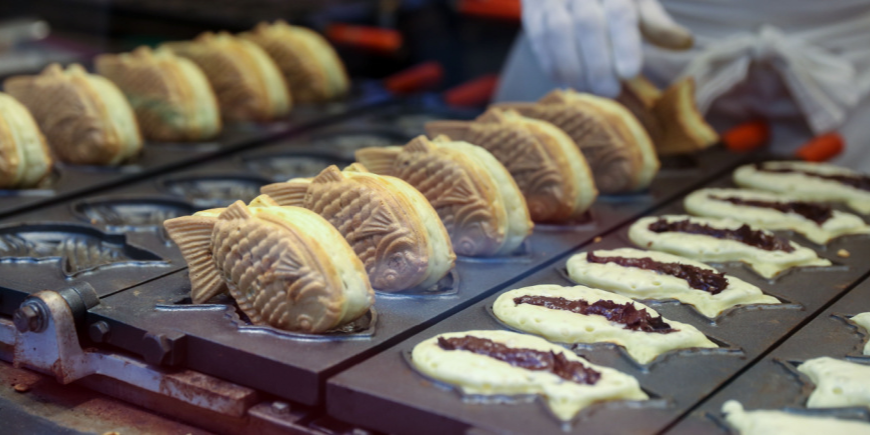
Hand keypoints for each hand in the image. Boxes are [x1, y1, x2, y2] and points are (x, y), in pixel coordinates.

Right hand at [522, 0, 692, 96]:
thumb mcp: (636, 1)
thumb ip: (655, 23)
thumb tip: (684, 43)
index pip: (619, 11)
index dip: (625, 43)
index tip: (631, 73)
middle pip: (588, 24)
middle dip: (598, 62)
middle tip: (610, 92)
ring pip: (558, 32)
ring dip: (573, 67)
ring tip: (588, 89)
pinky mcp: (531, 12)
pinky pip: (537, 40)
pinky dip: (552, 64)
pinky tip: (566, 80)